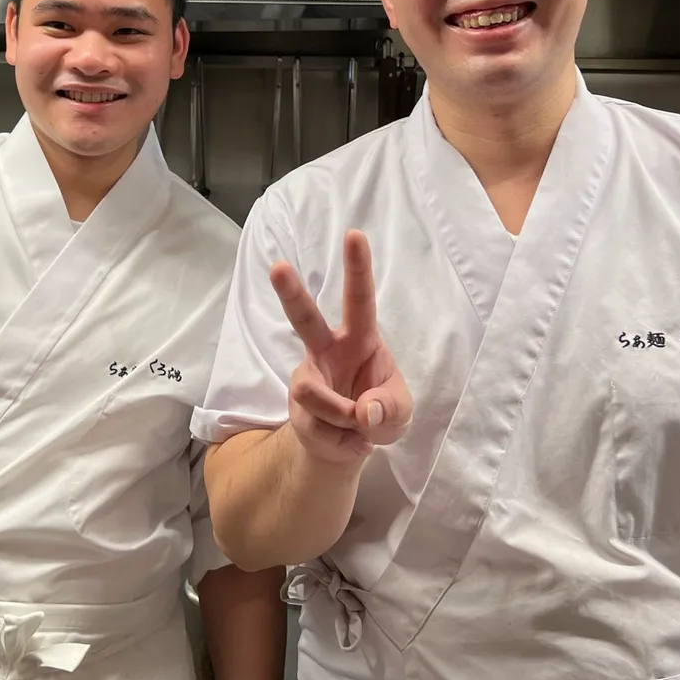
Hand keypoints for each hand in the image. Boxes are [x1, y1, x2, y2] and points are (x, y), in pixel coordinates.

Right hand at [269, 230, 411, 463]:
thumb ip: (389, 408)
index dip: (358, 268)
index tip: (354, 234)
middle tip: (278, 267)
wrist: (350, 444)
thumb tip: (362, 411)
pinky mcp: (295, 407)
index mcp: (360, 338)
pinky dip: (343, 443)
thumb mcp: (400, 412)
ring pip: (312, 393)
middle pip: (304, 318)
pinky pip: (317, 427)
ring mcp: (307, 377)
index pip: (360, 299)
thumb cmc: (379, 411)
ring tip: (360, 429)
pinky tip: (349, 440)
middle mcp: (327, 350)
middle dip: (290, 293)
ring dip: (343, 419)